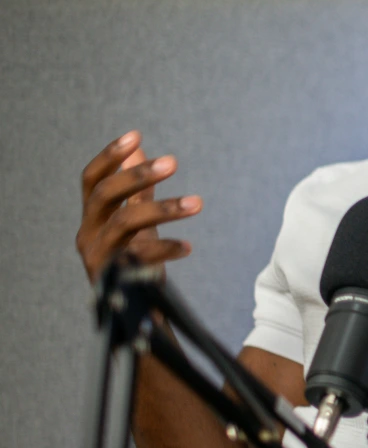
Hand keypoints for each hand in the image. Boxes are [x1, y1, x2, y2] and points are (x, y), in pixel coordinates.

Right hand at [75, 131, 202, 283]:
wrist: (134, 312)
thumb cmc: (133, 260)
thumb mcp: (135, 221)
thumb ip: (137, 188)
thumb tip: (138, 148)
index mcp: (92, 217)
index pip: (91, 179)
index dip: (109, 156)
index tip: (135, 135)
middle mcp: (88, 234)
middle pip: (105, 195)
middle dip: (138, 176)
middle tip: (173, 162)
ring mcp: (98, 257)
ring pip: (124, 222)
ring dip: (163, 209)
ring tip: (198, 203)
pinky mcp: (114, 279)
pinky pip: (141, 257)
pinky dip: (166, 248)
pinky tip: (188, 247)